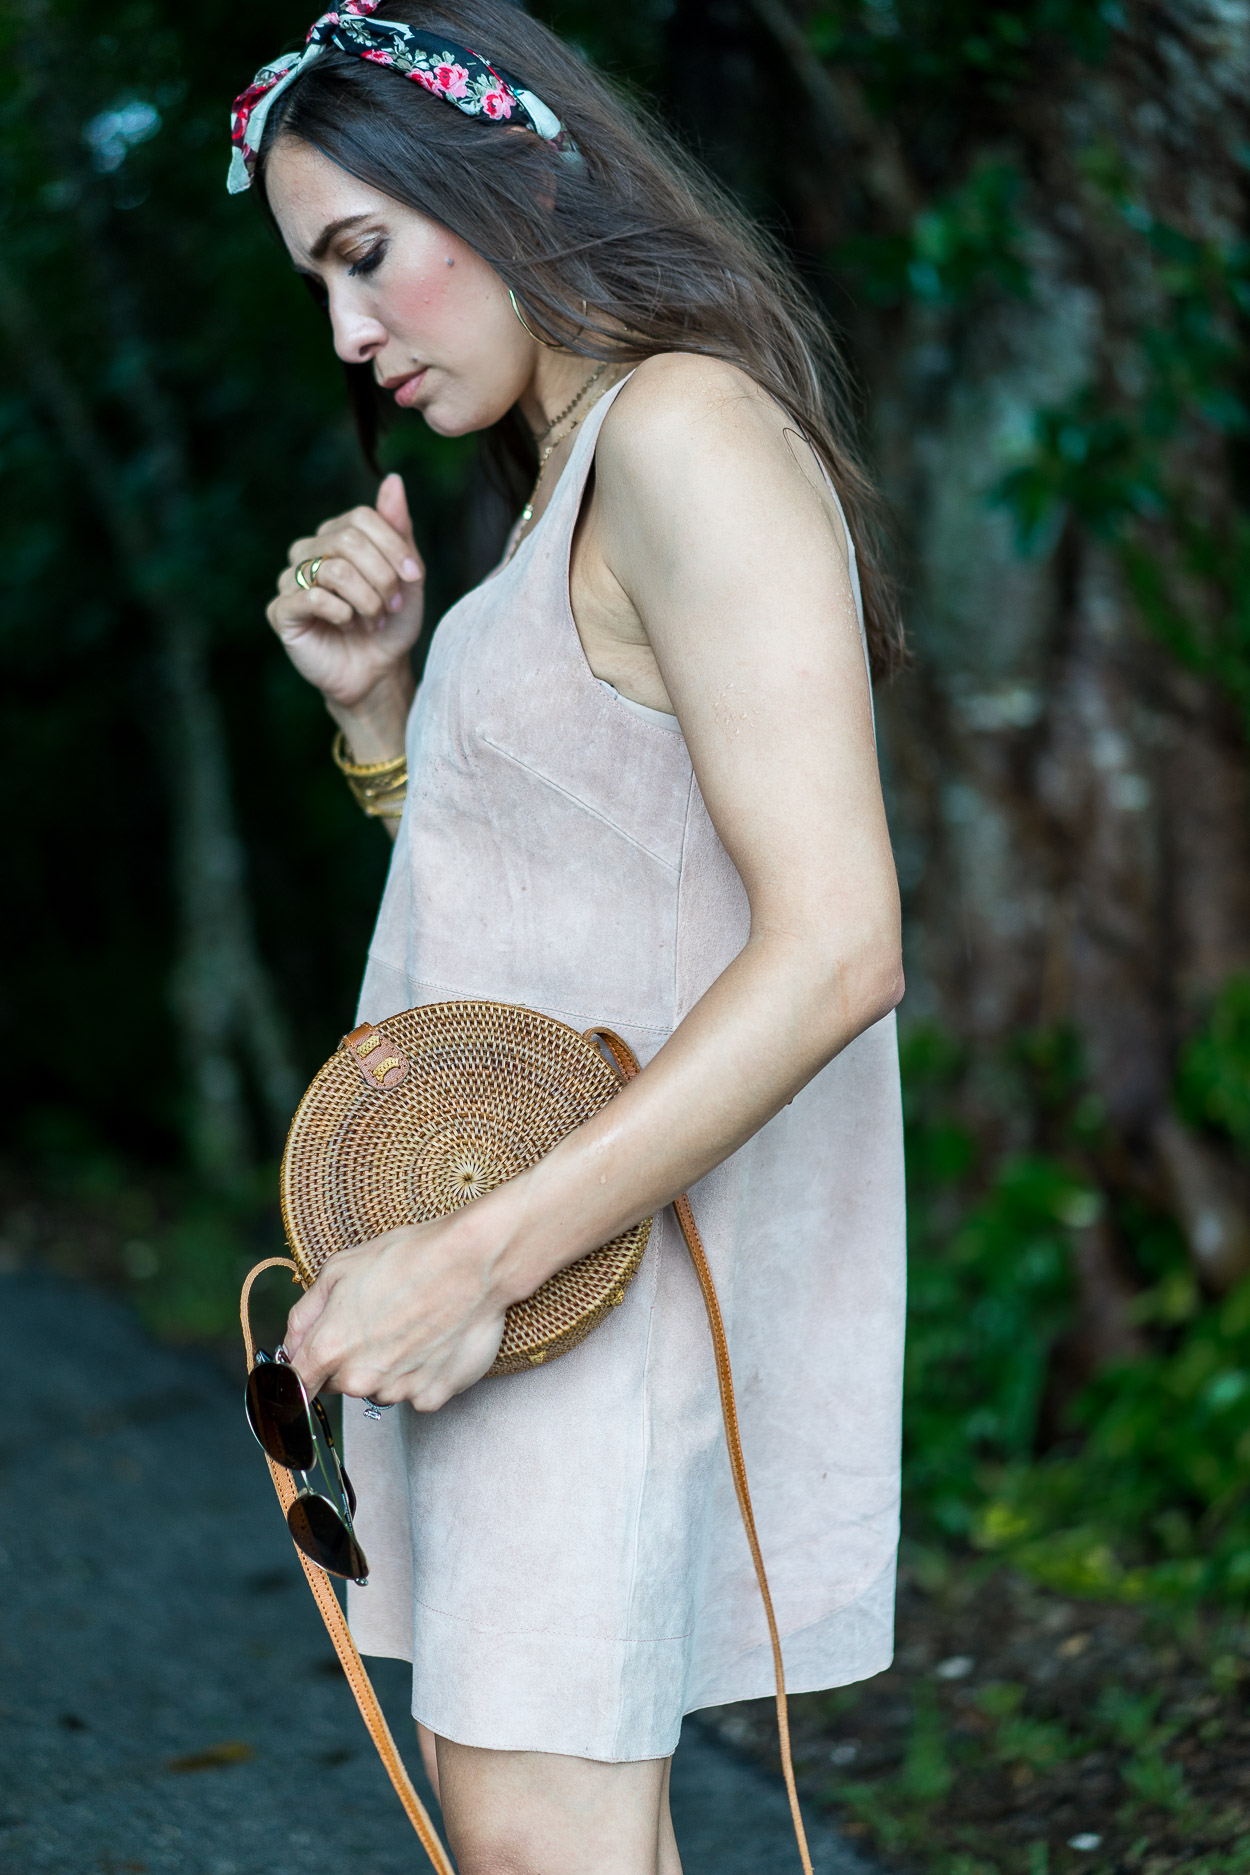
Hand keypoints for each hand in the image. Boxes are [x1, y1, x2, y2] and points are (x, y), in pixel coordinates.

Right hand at [267, 473, 423, 711]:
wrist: (376, 672)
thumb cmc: (390, 623)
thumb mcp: (406, 576)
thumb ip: (398, 528)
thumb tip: (393, 479)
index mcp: (335, 536)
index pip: (362, 518)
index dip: (393, 546)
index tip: (415, 578)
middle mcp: (308, 552)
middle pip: (349, 541)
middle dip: (383, 576)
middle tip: (393, 606)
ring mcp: (291, 580)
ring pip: (334, 569)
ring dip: (367, 599)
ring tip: (374, 619)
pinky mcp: (281, 612)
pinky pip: (313, 598)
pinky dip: (342, 612)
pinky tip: (349, 625)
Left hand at [283, 1213, 507, 1413]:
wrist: (472, 1262)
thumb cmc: (407, 1257)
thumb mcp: (339, 1268)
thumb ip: (304, 1314)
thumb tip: (292, 1344)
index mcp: (329, 1349)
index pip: (298, 1383)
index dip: (305, 1369)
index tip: (315, 1361)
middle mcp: (360, 1379)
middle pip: (341, 1383)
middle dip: (350, 1359)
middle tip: (378, 1322)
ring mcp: (398, 1391)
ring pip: (379, 1388)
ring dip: (387, 1367)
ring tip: (411, 1327)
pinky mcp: (434, 1396)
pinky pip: (416, 1393)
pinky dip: (421, 1374)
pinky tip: (433, 1341)